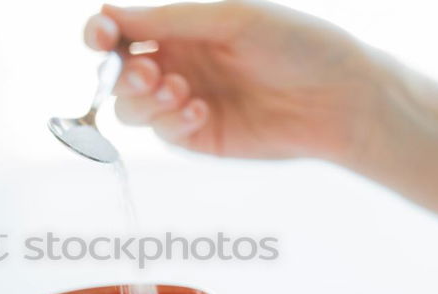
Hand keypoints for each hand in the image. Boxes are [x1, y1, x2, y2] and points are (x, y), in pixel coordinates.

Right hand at [84, 2, 377, 161]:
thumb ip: (169, 20)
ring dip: (144, 100)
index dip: (101, 33)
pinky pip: (163, 133)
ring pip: (132, 108)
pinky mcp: (197, 137)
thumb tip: (108, 12)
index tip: (100, 37)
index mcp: (183, 29)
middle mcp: (178, 64)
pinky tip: (199, 111)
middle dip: (123, 74)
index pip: (124, 31)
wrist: (338, 98)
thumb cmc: (295, 44)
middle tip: (148, 74)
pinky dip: (172, 121)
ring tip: (180, 91)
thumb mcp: (231, 19)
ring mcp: (184, 103)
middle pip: (119, 74)